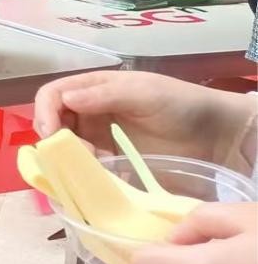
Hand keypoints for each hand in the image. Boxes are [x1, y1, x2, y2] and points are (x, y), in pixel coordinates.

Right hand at [33, 71, 244, 163]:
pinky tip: (99, 174)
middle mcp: (91, 112)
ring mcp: (101, 138)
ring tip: (92, 165)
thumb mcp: (144, 93)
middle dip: (55, 139)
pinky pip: (85, 167)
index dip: (44, 112)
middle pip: (53, 124)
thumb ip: (104, 95)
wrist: (218, 136)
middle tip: (78, 154)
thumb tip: (65, 100)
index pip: (52, 96)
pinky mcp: (112, 162)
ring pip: (66, 148)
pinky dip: (83, 172)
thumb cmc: (181, 105)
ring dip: (69, 157)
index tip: (52, 135)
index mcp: (95, 89)